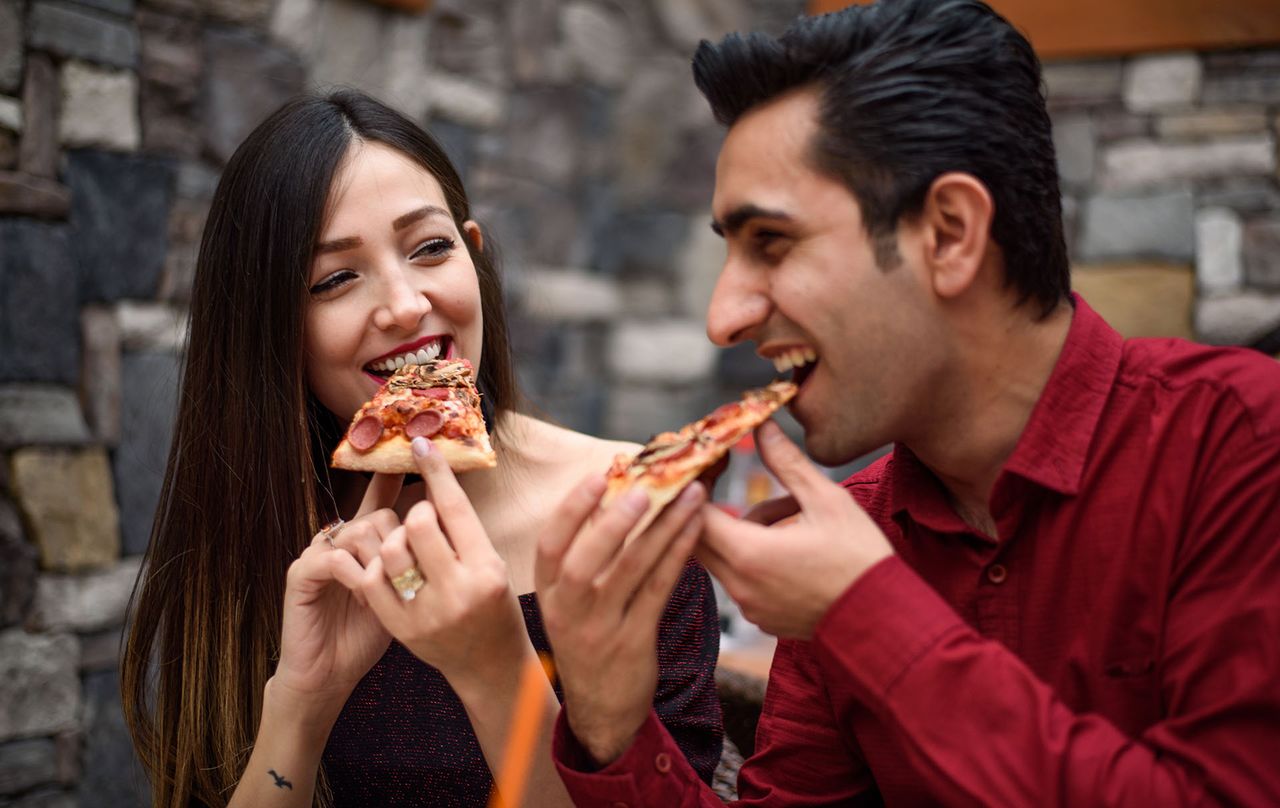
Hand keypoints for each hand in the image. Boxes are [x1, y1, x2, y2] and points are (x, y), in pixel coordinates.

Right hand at [272, 473, 402, 721]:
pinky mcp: (300, 574)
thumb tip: (448, 535)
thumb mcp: (400, 594)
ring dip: (380, 563)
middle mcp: (339, 540)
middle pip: (380, 516)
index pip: (381, 499)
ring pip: (359, 532)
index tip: (418, 456)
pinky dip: (357, 577)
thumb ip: (413, 563)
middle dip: (400, 545)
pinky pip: (335, 558)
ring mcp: (318, 553)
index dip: (396, 479)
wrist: (328, 674)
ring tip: (387, 594)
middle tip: (408, 579)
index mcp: (363, 543)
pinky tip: (367, 599)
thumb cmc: (368, 636)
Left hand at [333, 438, 530, 692]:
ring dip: (392, 537)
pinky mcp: (400, 629)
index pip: (455, 508)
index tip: (420, 444)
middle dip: (417, 512)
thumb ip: (465, 531)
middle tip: (423, 520)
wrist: (489, 666)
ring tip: (405, 545)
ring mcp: (426, 613)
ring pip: (390, 549)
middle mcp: (458, 592)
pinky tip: (374, 557)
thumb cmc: (495, 607)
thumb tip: (436, 481)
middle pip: (419, 523)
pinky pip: (368, 580)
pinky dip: (366, 562)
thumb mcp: (495, 566)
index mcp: (487, 571)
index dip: (435, 471)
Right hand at [535, 476, 705, 765]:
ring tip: (689, 496)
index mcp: (548, 594)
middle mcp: (567, 611)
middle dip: (615, 521)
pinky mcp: (634, 642)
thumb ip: (583, 553)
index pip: (549, 546)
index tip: (598, 476)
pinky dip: (677, 556)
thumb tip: (608, 494)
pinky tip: (694, 530)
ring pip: (630, 572)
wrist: (602, 709)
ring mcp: (600, 630)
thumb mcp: (570, 602)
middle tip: (647, 488)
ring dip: (661, 529)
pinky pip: (658, 592)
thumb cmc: (590, 640)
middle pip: (584, 562)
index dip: (571, 509)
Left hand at [699, 421, 892, 639]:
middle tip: (732, 478)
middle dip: (713, 505)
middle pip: (700, 537)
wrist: (883, 618)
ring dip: (743, 529)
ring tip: (790, 511)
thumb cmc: (859, 559)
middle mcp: (739, 584)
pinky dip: (754, 557)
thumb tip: (762, 427)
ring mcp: (749, 605)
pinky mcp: (762, 617)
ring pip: (724, 556)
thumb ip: (787, 463)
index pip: (694, 514)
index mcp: (748, 553)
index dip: (697, 485)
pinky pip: (742, 578)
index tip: (713, 463)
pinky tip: (792, 544)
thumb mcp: (827, 500)